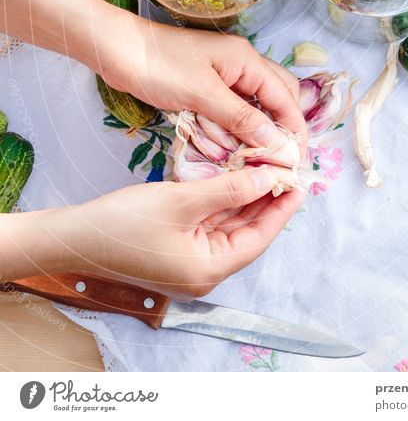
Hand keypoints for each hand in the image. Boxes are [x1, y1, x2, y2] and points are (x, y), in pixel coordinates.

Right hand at [67, 167, 303, 295]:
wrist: (75, 236)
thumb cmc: (125, 223)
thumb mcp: (181, 202)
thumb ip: (228, 190)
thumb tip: (267, 179)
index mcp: (209, 270)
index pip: (259, 237)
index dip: (281, 208)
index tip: (300, 182)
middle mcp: (204, 271)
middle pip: (247, 232)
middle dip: (266, 200)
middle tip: (287, 169)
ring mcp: (190, 261)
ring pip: (229, 225)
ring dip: (246, 198)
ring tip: (268, 168)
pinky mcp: (177, 248)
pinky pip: (210, 223)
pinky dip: (224, 201)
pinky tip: (236, 178)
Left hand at [97, 11, 306, 153]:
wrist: (116, 49)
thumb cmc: (159, 66)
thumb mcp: (202, 95)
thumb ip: (241, 118)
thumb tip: (277, 141)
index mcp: (247, 60)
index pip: (285, 97)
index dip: (294, 129)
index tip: (297, 160)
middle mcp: (241, 65)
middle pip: (276, 98)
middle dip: (281, 129)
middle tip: (280, 161)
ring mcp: (223, 74)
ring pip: (253, 105)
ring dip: (257, 130)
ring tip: (259, 161)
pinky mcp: (205, 85)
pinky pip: (231, 108)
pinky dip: (236, 127)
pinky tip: (233, 148)